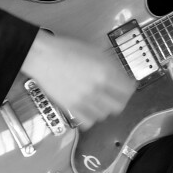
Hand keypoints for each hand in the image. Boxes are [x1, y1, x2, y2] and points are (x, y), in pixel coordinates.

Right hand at [21, 30, 136, 128]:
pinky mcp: (71, 108)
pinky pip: (88, 122)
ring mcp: (84, 100)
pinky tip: (88, 109)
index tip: (127, 86)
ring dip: (104, 108)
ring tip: (99, 100)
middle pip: (119, 106)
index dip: (129, 88)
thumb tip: (122, 77)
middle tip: (115, 96)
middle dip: (120, 100)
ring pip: (104, 115)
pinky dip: (91, 117)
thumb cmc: (67, 50)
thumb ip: (111, 67)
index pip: (128, 89)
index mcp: (105, 72)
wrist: (43, 57)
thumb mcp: (95, 52)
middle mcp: (97, 88)